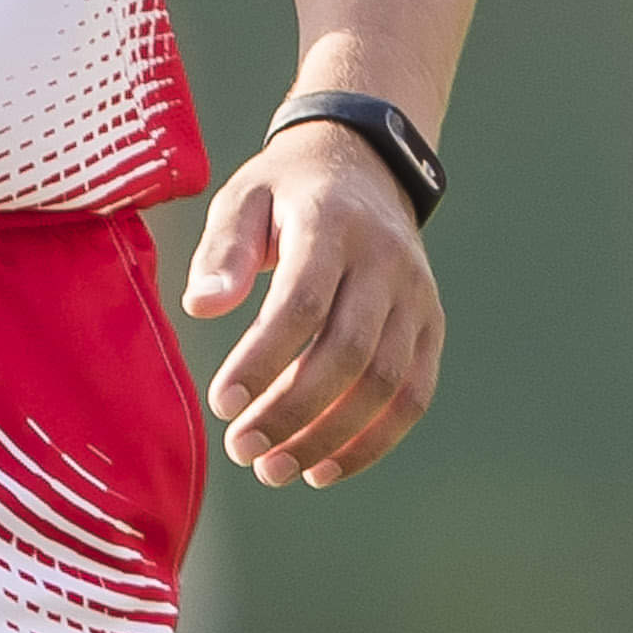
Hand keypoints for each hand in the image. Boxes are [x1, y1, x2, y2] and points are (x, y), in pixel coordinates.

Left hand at [181, 117, 444, 488]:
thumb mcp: (241, 196)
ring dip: (332, 438)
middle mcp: (386, 262)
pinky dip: (373, 441)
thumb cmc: (285, 190)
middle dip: (293, 412)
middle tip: (243, 451)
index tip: (222, 403)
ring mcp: (417, 296)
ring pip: (386, 384)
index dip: (263, 359)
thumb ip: (222, 251)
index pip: (303, 302)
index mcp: (332, 224)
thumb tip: (202, 307)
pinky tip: (325, 468)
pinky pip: (413, 395)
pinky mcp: (431, 325)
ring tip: (276, 470)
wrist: (364, 163)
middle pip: (348, 353)